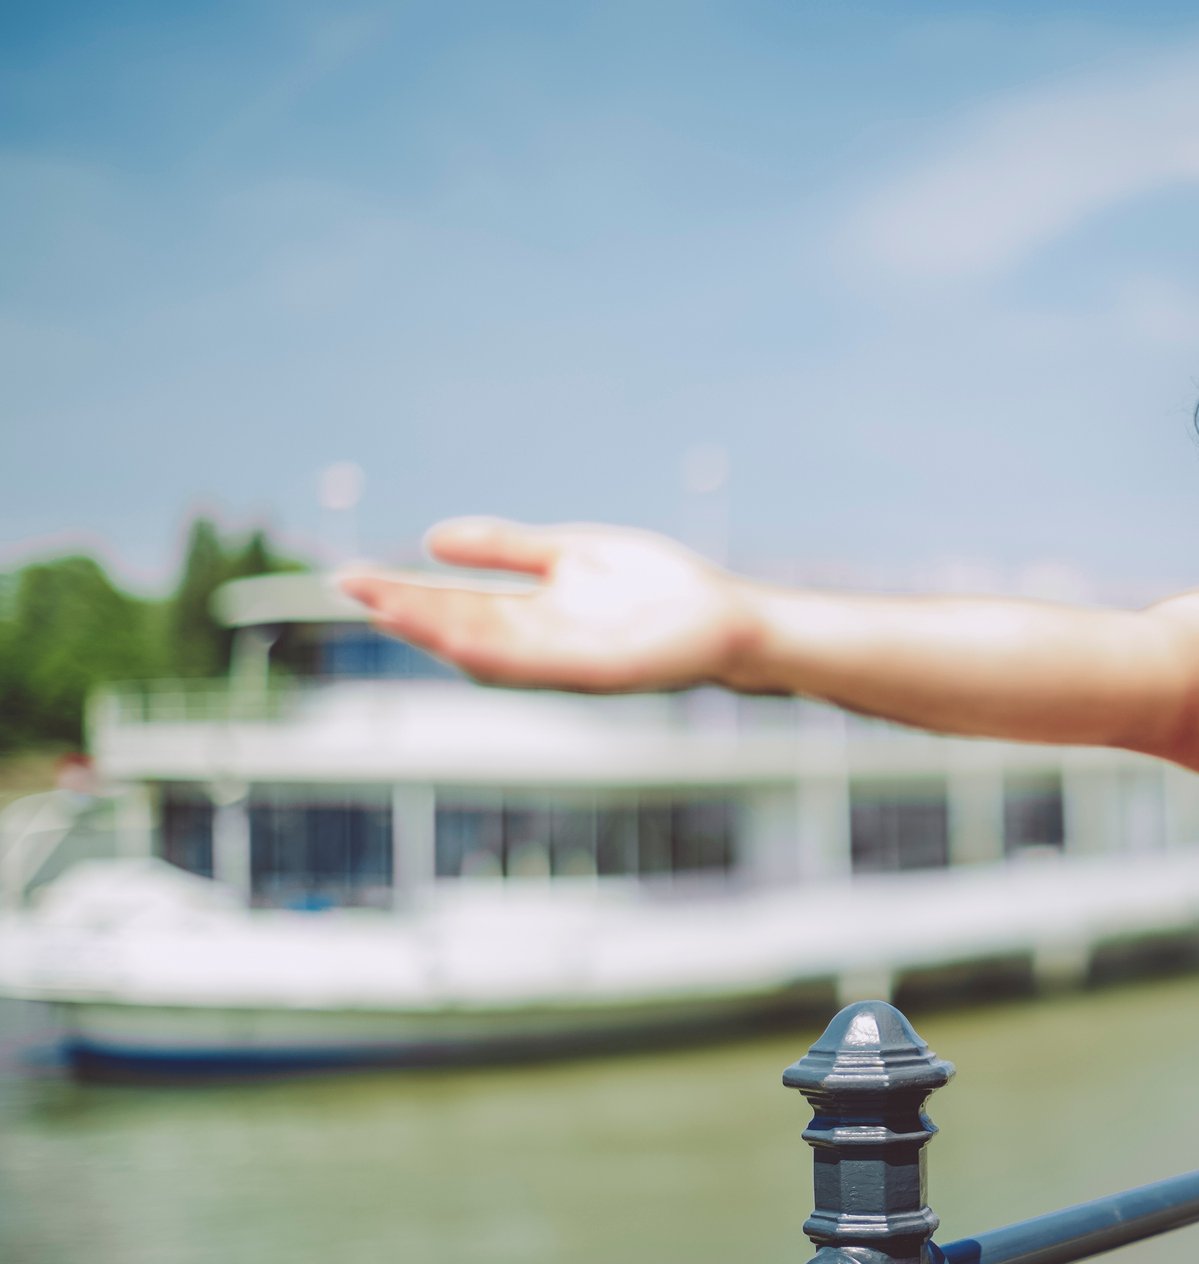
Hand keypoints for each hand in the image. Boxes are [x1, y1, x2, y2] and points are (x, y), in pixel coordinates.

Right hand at [337, 519, 759, 692]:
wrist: (732, 620)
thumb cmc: (661, 590)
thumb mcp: (573, 555)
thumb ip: (510, 549)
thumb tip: (433, 540)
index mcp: (536, 616)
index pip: (459, 604)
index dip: (408, 594)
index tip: (355, 577)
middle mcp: (544, 645)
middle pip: (463, 628)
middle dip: (409, 610)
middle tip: (350, 589)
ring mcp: (572, 663)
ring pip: (494, 652)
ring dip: (441, 632)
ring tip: (390, 610)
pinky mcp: (606, 672)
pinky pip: (545, 666)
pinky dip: (504, 655)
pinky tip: (468, 642)